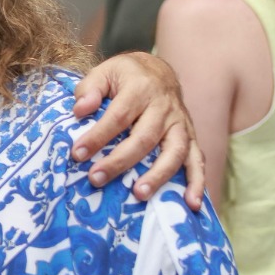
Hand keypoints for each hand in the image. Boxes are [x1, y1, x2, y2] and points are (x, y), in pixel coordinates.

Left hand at [71, 52, 205, 208]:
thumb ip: (90, 89)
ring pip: (174, 152)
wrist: (159, 71)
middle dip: (119, 161)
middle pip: (144, 138)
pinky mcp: (191, 137)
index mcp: (140, 89)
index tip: (77, 154)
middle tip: (96, 179)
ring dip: (158, 175)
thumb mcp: (105, 72)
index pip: (117, 116)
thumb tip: (80, 110)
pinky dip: (197, 182)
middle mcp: (164, 108)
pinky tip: (192, 203)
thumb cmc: (126, 76)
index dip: (97, 136)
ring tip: (139, 195)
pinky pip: (197, 160)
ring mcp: (180, 124)